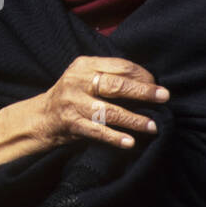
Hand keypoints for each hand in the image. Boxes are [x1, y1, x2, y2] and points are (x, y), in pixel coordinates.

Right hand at [29, 55, 167, 152]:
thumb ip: (109, 75)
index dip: (142, 75)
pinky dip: (115, 137)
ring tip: (153, 126)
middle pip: (116, 85)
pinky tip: (129, 142)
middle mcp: (78, 81)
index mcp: (85, 64)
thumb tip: (148, 83)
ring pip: (109, 111)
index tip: (157, 85)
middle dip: (143, 92)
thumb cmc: (72, 95)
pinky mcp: (70, 123)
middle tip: (164, 97)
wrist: (41, 117)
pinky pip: (97, 131)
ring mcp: (73, 103)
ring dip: (134, 120)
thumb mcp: (86, 77)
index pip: (120, 66)